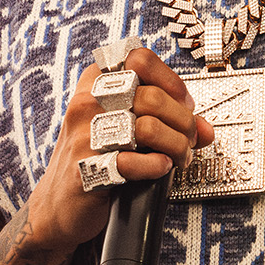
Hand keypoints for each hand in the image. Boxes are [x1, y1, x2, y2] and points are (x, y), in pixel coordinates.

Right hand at [22, 47, 213, 251]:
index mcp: (94, 83)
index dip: (170, 80)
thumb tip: (206, 129)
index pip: (139, 59)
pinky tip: (159, 168)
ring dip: (176, 146)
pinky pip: (133, 162)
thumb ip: (164, 122)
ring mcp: (84, 135)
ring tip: (179, 157)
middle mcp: (87, 104)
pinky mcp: (87, 168)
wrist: (58, 205)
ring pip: (148, 128)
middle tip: (189, 139)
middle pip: (152, 97)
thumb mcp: (123, 130)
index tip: (182, 103)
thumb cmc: (92, 160)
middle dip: (184, 122)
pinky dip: (156, 166)